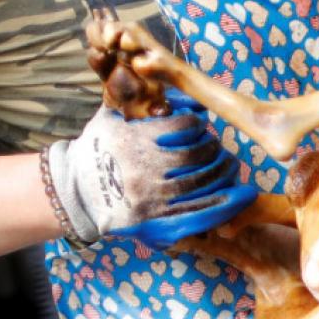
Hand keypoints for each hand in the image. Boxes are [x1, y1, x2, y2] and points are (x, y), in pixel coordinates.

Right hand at [45, 89, 256, 246]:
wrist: (76, 192)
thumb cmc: (99, 150)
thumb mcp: (113, 118)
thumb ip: (142, 99)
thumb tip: (186, 96)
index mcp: (136, 140)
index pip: (186, 127)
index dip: (199, 126)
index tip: (201, 128)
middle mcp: (145, 169)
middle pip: (200, 156)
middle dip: (217, 151)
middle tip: (223, 152)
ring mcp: (152, 198)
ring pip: (205, 183)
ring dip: (225, 174)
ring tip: (231, 168)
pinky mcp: (157, 222)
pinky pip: (201, 213)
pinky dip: (227, 204)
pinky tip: (243, 196)